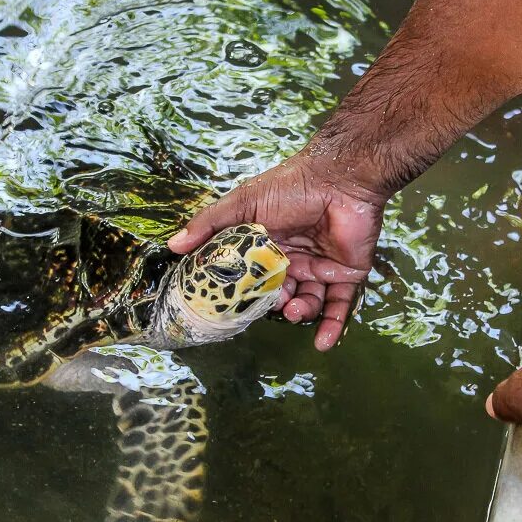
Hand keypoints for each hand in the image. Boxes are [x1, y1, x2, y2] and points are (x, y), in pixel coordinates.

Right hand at [168, 152, 387, 349]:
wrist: (340, 178)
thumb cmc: (291, 187)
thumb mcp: (243, 204)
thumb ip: (210, 225)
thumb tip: (173, 246)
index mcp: (270, 244)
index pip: (254, 276)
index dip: (247, 292)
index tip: (236, 303)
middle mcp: (295, 257)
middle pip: (281, 293)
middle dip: (274, 305)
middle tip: (271, 305)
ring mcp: (322, 266)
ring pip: (307, 302)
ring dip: (299, 313)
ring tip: (292, 312)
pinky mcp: (348, 274)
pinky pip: (340, 306)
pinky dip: (332, 326)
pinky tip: (322, 344)